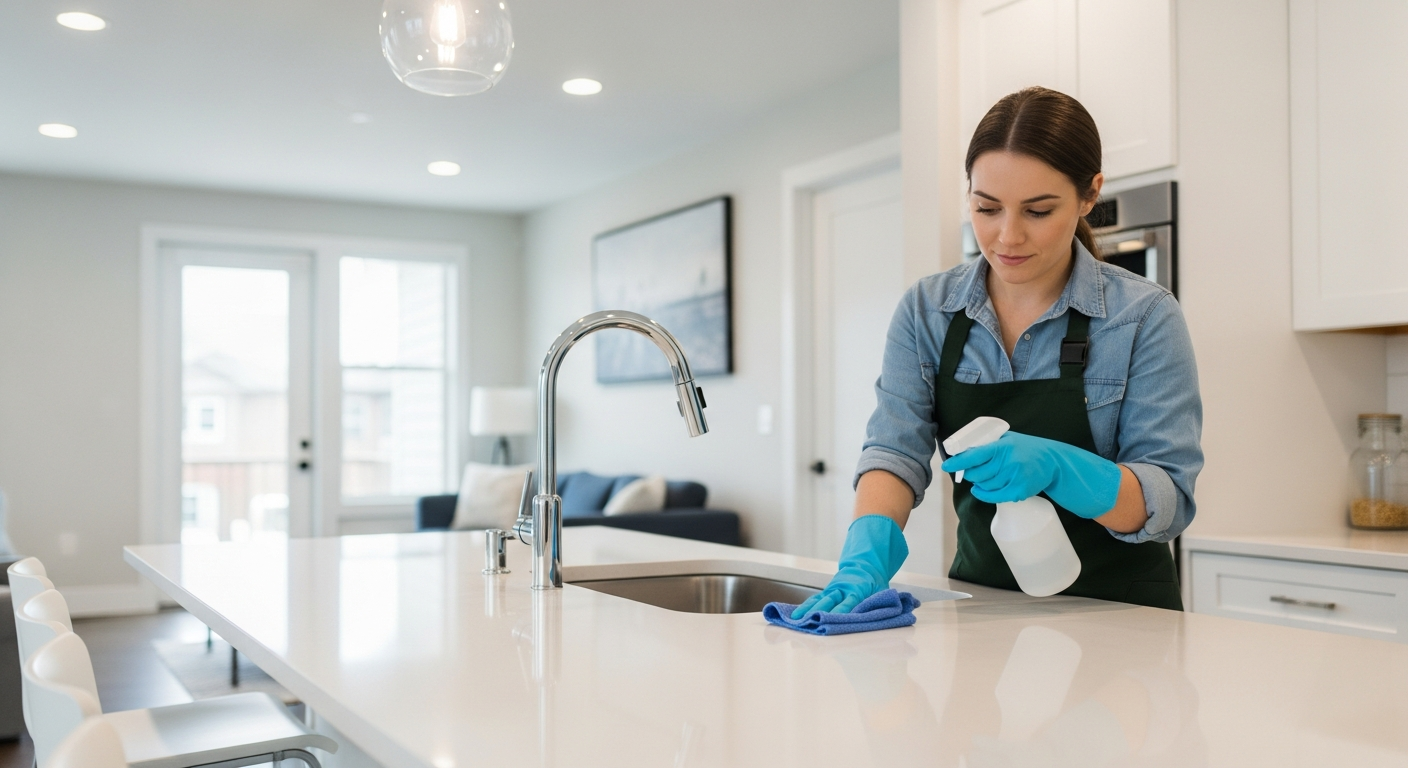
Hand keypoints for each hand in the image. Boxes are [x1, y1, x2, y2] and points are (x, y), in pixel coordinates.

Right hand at [791, 515, 908, 617]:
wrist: (865, 564)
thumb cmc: (875, 582)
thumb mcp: (882, 592)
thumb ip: (882, 604)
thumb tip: (892, 614)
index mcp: (857, 589)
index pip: (848, 603)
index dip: (841, 612)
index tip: (833, 620)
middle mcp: (842, 589)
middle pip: (827, 602)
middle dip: (817, 612)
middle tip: (807, 622)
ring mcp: (833, 590)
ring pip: (817, 600)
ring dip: (806, 611)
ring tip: (794, 620)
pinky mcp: (827, 592)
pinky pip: (814, 600)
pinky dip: (804, 608)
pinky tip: (794, 616)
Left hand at [939, 431, 1121, 517]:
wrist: (1053, 461)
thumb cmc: (1026, 448)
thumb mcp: (1008, 438)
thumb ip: (988, 442)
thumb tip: (962, 450)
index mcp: (1003, 446)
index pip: (975, 455)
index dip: (958, 462)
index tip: (946, 465)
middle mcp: (1008, 461)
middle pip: (977, 474)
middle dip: (968, 474)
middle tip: (967, 472)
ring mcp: (1014, 477)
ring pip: (984, 485)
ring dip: (978, 483)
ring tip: (981, 478)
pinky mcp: (1019, 491)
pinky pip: (993, 496)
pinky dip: (983, 494)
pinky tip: (980, 490)